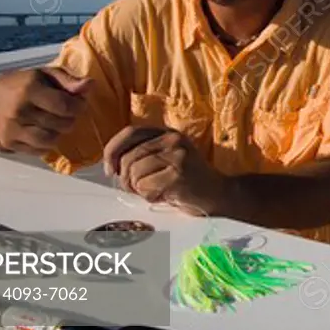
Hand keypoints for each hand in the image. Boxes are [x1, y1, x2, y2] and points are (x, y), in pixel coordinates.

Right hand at [0, 67, 91, 153]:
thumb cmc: (22, 84)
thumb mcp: (46, 75)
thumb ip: (69, 81)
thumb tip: (90, 85)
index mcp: (28, 90)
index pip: (65, 106)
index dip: (78, 106)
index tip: (79, 104)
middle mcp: (17, 111)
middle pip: (60, 125)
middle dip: (69, 119)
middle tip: (66, 114)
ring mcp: (10, 130)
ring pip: (50, 141)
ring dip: (58, 133)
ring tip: (54, 123)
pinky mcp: (6, 144)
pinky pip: (37, 151)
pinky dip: (45, 144)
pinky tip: (41, 131)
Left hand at [102, 126, 221, 212]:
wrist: (219, 194)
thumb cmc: (188, 180)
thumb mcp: (168, 157)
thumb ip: (144, 154)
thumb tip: (112, 165)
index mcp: (167, 132)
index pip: (129, 132)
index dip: (112, 151)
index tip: (110, 169)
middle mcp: (173, 140)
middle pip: (128, 157)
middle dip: (125, 178)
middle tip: (135, 189)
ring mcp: (177, 157)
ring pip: (135, 174)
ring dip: (139, 189)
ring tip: (156, 191)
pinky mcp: (178, 176)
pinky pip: (146, 188)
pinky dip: (150, 197)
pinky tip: (165, 196)